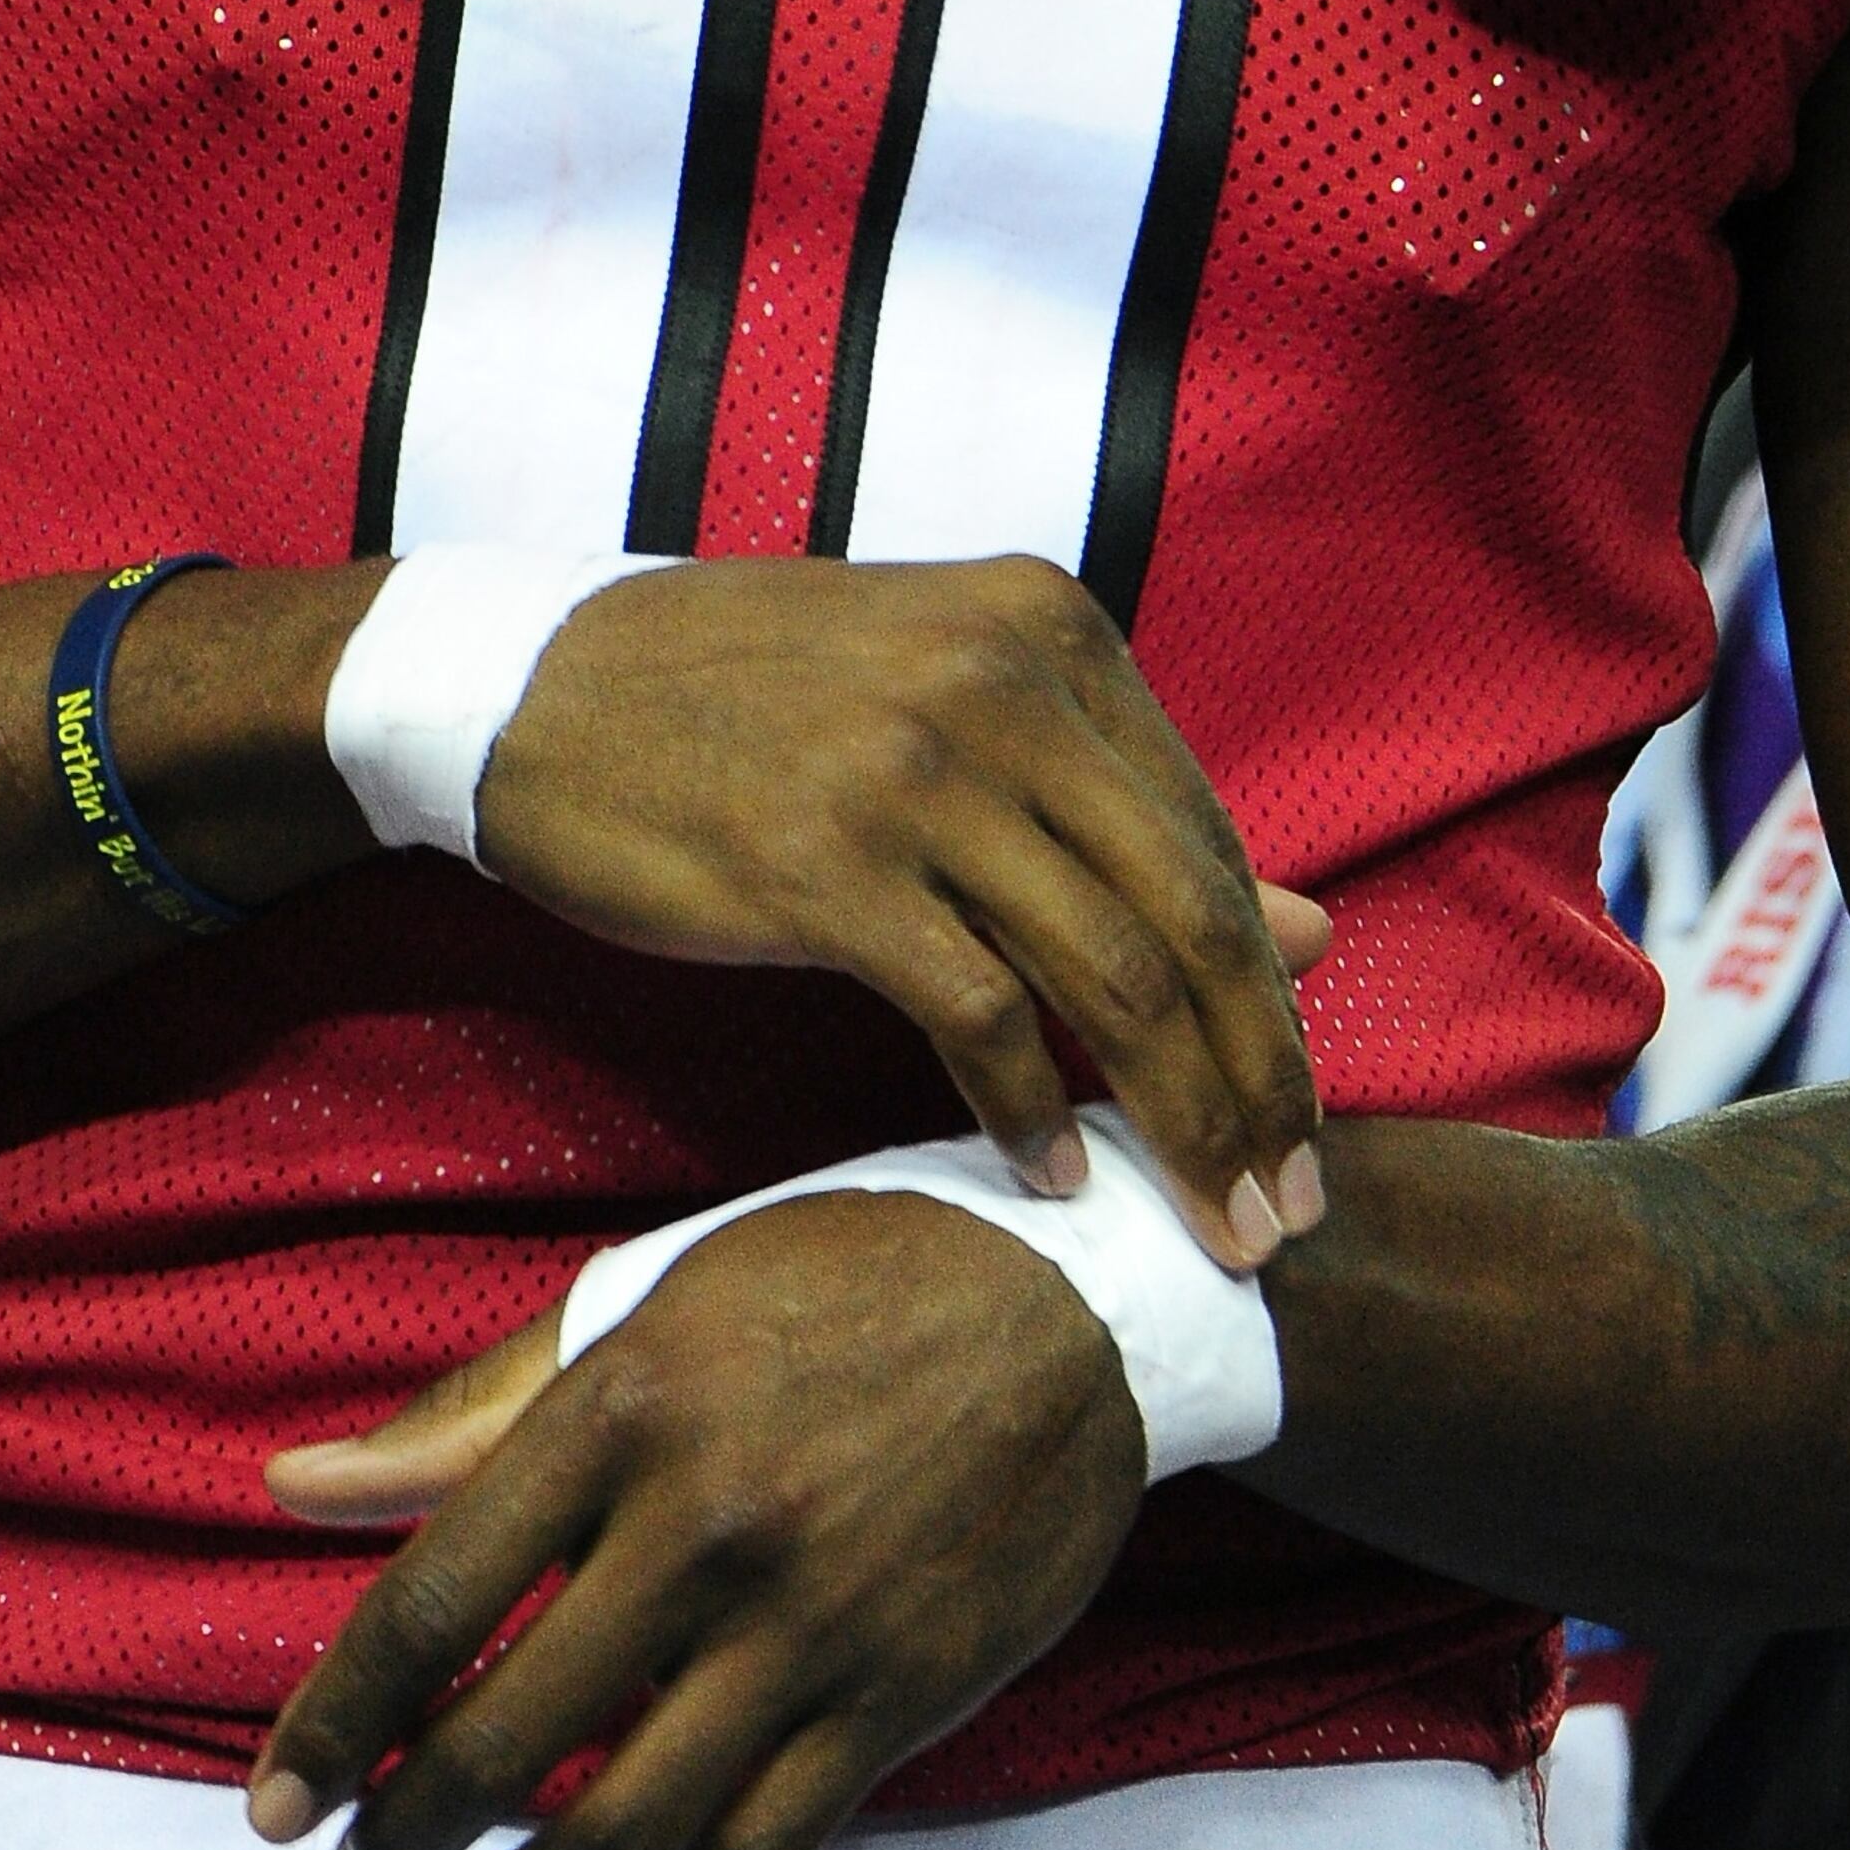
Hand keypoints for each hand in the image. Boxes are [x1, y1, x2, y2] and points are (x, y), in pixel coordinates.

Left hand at [249, 1187, 1143, 1849]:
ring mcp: (809, 1628)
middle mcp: (706, 1528)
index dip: (334, 1722)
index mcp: (624, 1407)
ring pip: (628, 1829)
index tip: (277, 1801)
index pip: (434, 1603)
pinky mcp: (898, 1699)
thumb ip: (472, 1412)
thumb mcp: (651, 1297)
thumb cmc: (841, 1280)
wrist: (1075, 1302)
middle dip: (403, 1837)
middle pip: (510, 1740)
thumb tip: (293, 1490)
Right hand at [476, 555, 1328, 1264]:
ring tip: (1209, 1225)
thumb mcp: (951, 719)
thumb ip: (1121, 818)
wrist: (533, 688)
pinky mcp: (824, 864)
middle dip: (1258, 1082)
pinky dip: (1029, 1114)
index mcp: (1046, 624)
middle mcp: (999, 677)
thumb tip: (1317, 930)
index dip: (1266, 994)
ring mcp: (912, 767)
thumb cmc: (750, 708)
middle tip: (1289, 1211)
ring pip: (1108, 977)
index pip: (1206, 836)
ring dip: (1177, 1122)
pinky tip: (1050, 1182)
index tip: (1293, 1116)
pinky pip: (976, 1018)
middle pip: (1187, 915)